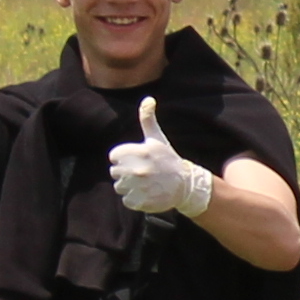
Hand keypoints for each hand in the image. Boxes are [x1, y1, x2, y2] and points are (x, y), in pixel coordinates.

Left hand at [107, 96, 216, 218]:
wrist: (185, 185)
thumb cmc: (168, 159)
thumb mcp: (158, 139)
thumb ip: (148, 119)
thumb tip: (148, 98)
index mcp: (140, 152)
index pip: (114, 156)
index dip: (122, 158)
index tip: (136, 160)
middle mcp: (138, 169)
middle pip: (114, 172)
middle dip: (125, 172)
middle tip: (142, 173)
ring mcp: (139, 187)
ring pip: (119, 187)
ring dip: (129, 186)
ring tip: (144, 183)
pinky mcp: (140, 201)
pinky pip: (126, 199)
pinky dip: (134, 198)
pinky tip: (146, 193)